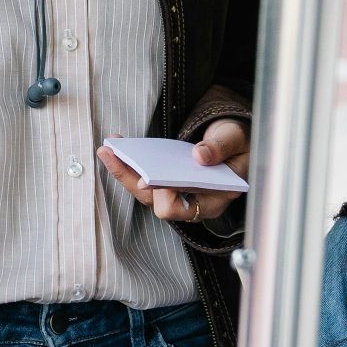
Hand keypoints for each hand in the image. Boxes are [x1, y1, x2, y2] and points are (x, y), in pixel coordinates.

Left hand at [97, 120, 250, 225]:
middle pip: (157, 203)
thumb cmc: (238, 143)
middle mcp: (194, 203)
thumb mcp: (235, 139)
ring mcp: (179, 196)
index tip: (149, 179)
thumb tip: (201, 156)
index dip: (166, 196)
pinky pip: (143, 182)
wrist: (235, 140)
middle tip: (116, 155)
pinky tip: (115, 147)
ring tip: (108, 150)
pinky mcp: (167, 186)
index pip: (184, 207)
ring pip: (144, 194)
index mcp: (216, 198)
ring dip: (124, 172)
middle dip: (135, 180)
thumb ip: (221, 147)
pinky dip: (128, 166)